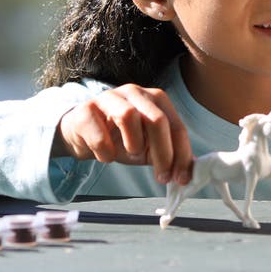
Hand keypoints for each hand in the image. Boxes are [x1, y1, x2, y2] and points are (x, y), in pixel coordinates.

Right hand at [55, 84, 193, 185]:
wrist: (81, 132)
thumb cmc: (119, 138)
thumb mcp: (148, 146)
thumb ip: (168, 155)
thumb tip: (188, 173)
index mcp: (155, 99)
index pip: (176, 126)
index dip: (181, 154)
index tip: (181, 178)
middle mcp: (135, 93)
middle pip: (156, 119)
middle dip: (163, 153)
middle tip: (161, 177)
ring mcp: (109, 98)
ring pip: (128, 116)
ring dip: (134, 143)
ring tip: (131, 154)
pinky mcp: (85, 110)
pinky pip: (99, 134)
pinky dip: (106, 152)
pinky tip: (106, 156)